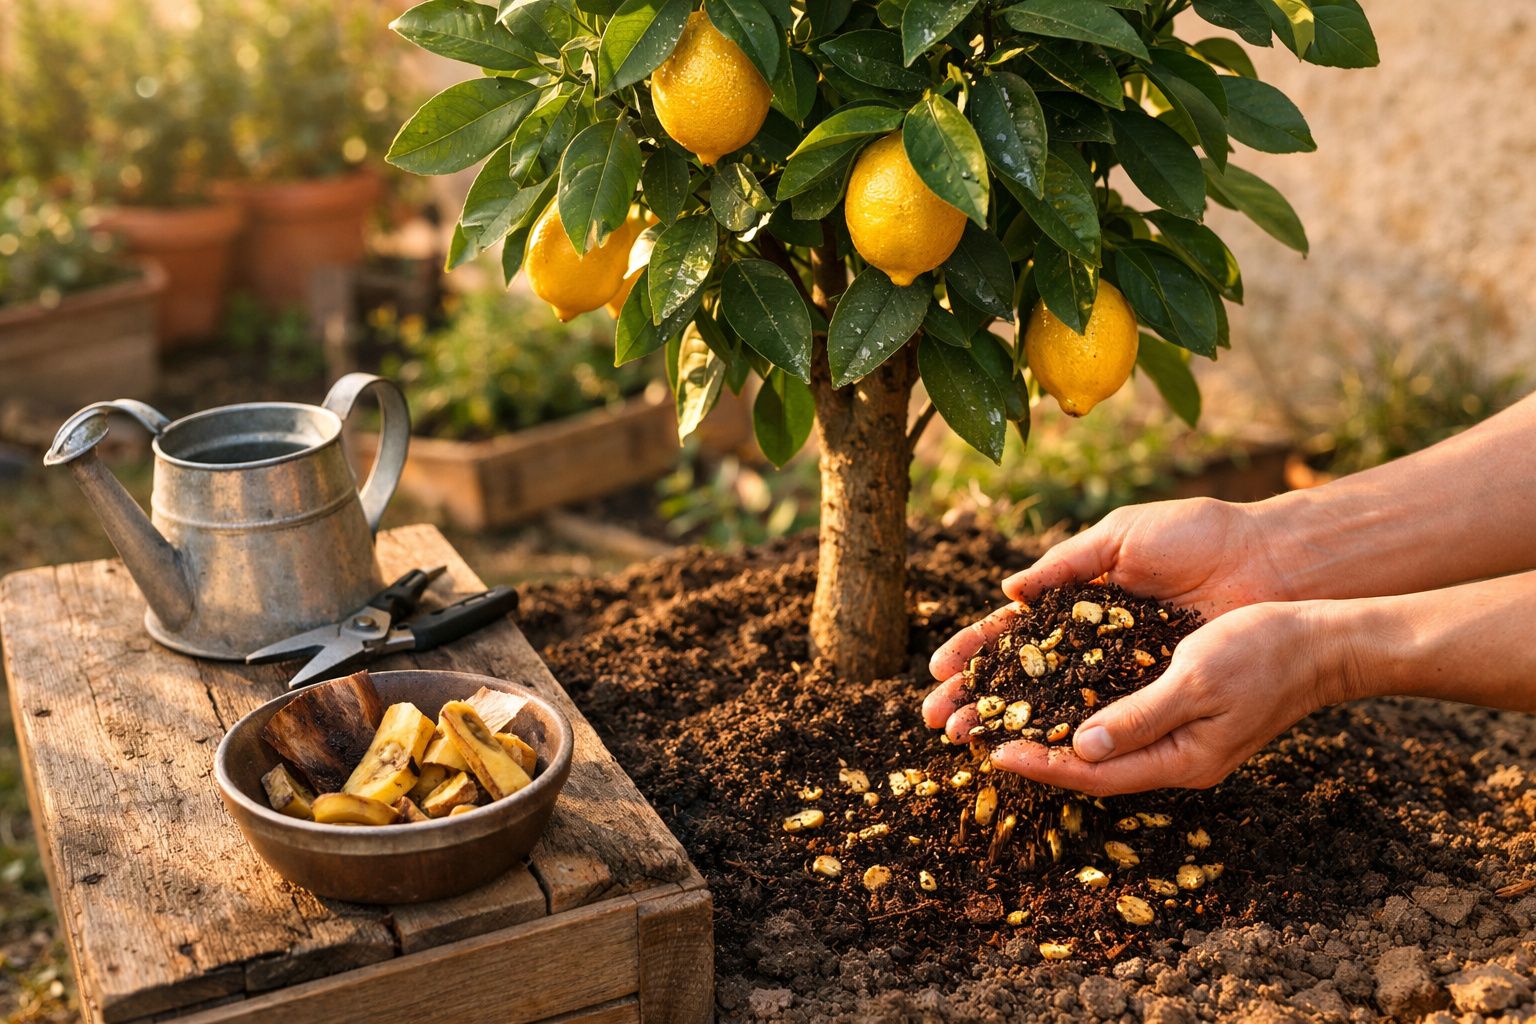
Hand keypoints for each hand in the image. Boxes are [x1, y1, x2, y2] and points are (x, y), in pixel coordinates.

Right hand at [923, 498, 1298, 735]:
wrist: (1267, 558)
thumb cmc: (1197, 536)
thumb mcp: (1122, 538)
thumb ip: (1066, 565)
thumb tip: (1008, 592)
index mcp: (1080, 599)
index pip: (1013, 631)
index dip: (974, 652)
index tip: (937, 671)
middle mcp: (1095, 641)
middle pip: (1023, 675)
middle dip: (978, 697)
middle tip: (936, 721)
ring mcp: (1125, 669)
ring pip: (1054, 702)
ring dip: (1009, 721)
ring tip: (966, 738)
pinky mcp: (1158, 689)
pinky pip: (1107, 716)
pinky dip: (1069, 732)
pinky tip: (1034, 747)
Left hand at [990, 601, 1344, 795]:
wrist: (1323, 641)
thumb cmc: (1264, 653)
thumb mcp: (1196, 680)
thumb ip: (1140, 716)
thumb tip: (1082, 746)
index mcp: (1181, 760)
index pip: (1096, 775)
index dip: (1044, 765)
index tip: (995, 751)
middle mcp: (1176, 756)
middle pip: (1093, 765)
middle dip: (1038, 753)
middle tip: (983, 737)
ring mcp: (1181, 736)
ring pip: (1104, 742)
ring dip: (1055, 731)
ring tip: (1005, 716)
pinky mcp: (1183, 709)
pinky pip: (1122, 717)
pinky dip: (1085, 708)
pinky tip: (1056, 692)